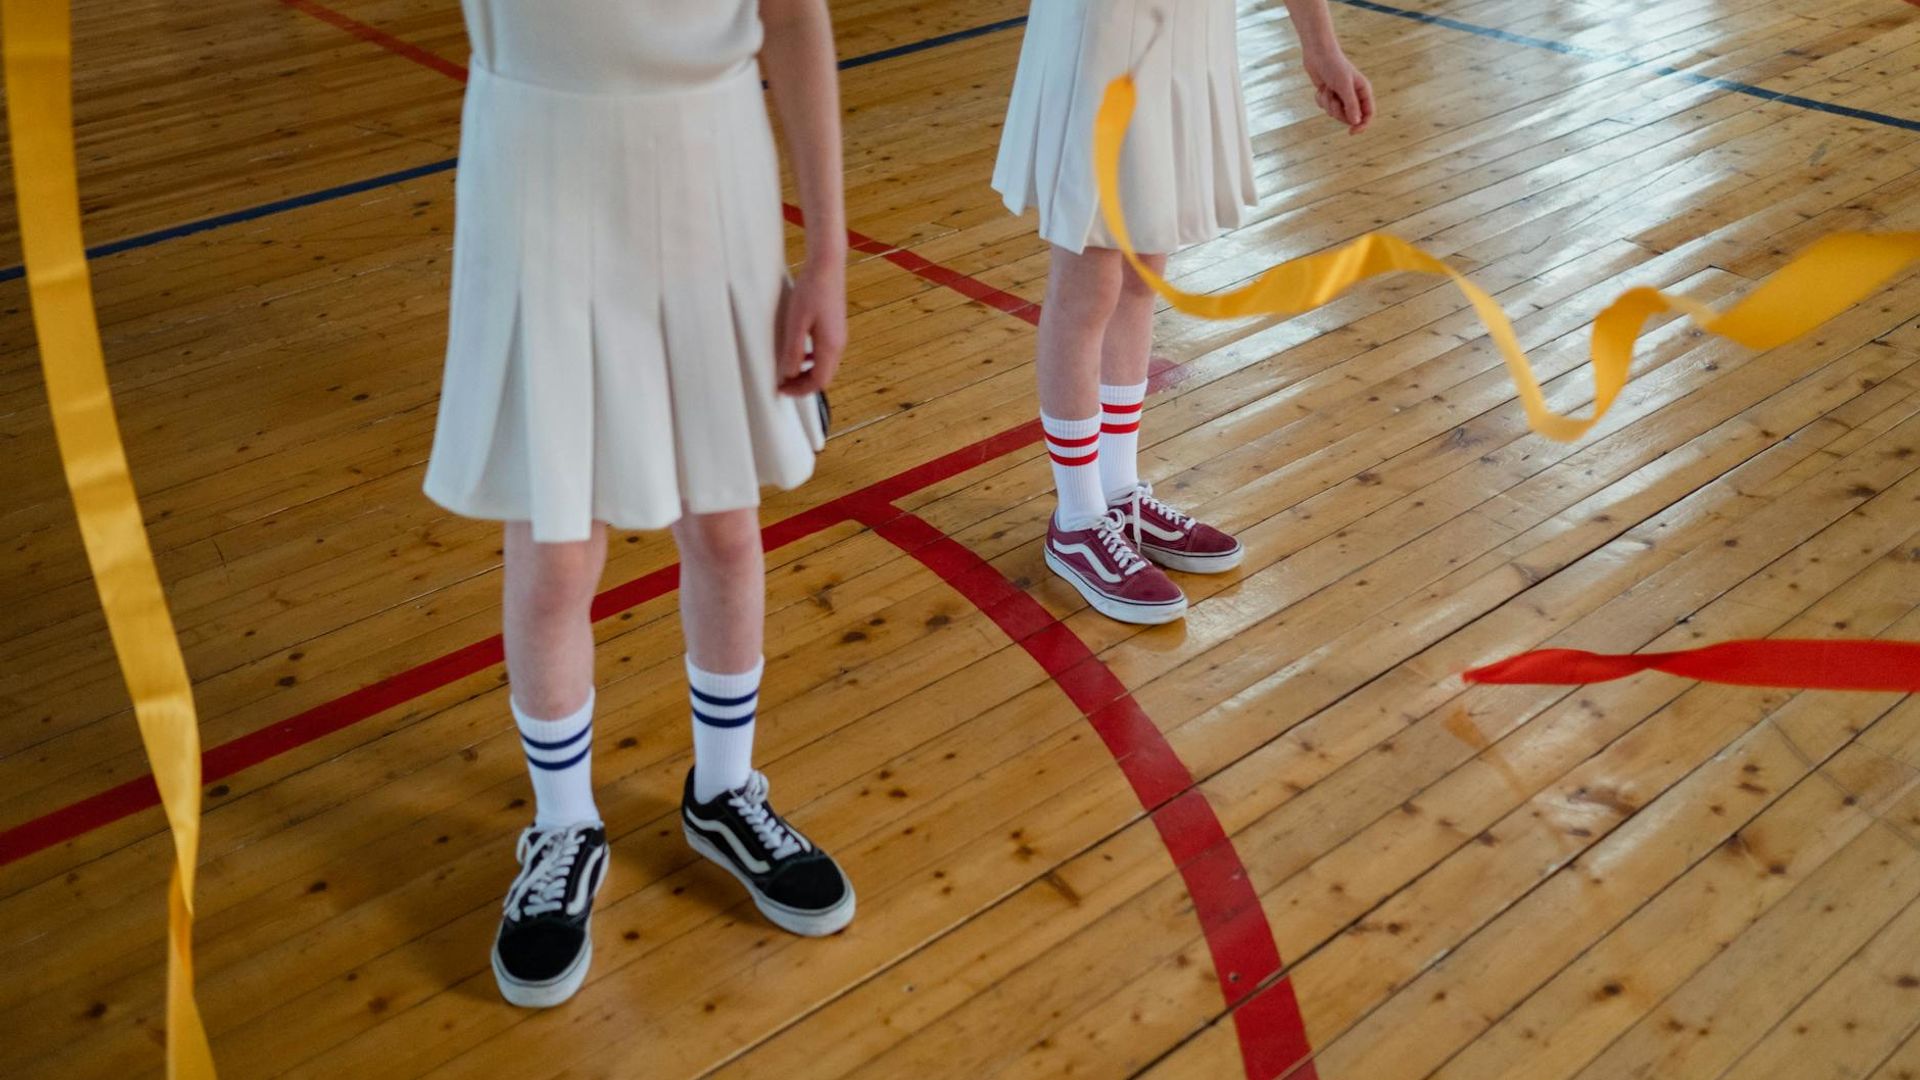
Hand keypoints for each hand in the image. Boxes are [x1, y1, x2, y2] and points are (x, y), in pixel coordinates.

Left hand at [776, 254, 845, 395]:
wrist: (827, 265)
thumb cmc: (811, 290)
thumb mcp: (796, 322)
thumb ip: (793, 351)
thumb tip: (788, 374)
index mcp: (830, 346)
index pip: (819, 382)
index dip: (800, 390)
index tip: (781, 389)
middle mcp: (838, 345)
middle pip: (824, 377)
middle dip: (803, 385)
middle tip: (783, 384)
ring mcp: (839, 336)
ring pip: (825, 366)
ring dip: (807, 373)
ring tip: (788, 372)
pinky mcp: (836, 328)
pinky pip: (825, 354)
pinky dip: (812, 361)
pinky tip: (800, 353)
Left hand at [1302, 46, 1373, 133]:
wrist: (1318, 53)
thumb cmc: (1334, 66)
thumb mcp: (1344, 86)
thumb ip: (1351, 104)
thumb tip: (1356, 122)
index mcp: (1363, 91)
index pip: (1368, 114)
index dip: (1362, 125)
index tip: (1351, 132)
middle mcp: (1353, 95)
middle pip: (1349, 117)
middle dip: (1338, 110)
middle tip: (1333, 97)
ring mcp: (1340, 96)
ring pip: (1334, 113)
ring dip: (1328, 103)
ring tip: (1327, 89)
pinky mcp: (1329, 95)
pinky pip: (1324, 107)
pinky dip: (1321, 99)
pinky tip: (1321, 88)